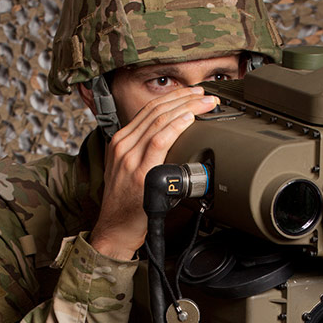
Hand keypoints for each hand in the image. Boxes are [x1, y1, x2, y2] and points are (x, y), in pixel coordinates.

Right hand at [89, 86, 219, 259]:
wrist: (117, 228)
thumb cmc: (128, 204)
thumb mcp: (130, 170)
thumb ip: (146, 153)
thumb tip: (174, 141)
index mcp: (121, 142)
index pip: (149, 109)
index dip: (174, 97)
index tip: (193, 94)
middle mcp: (123, 145)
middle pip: (156, 110)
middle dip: (184, 98)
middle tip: (205, 95)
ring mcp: (129, 157)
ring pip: (159, 120)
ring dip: (186, 108)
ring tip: (205, 103)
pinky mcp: (139, 171)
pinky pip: (159, 141)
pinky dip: (176, 127)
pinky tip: (189, 120)